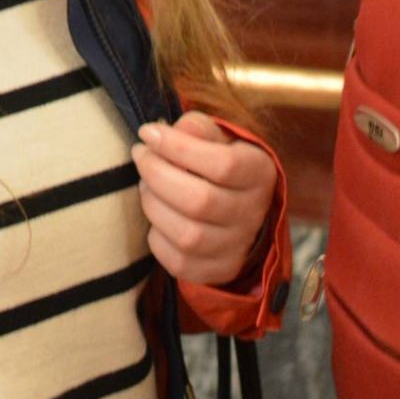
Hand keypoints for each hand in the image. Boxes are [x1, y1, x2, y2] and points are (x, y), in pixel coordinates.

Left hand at [131, 111, 276, 286]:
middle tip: (140, 156)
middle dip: (157, 174)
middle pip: (200, 201)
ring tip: (145, 184)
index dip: (177, 147)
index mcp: (259, 173)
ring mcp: (237, 246)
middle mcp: (253, 213)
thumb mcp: (216, 136)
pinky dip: (157, 237)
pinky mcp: (218, 270)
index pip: (223, 164)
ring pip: (187, 235)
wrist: (237, 204)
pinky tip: (157, 215)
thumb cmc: (218, 160)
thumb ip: (198, 129)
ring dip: (154, 205)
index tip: (147, 133)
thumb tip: (176, 129)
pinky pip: (178, 261)